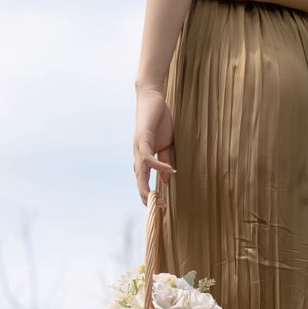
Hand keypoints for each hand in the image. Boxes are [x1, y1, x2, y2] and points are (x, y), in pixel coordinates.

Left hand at [133, 88, 175, 204]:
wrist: (152, 99)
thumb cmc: (159, 121)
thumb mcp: (166, 145)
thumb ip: (165, 162)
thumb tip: (166, 180)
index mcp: (143, 158)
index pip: (144, 182)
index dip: (150, 195)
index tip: (161, 206)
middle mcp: (138, 156)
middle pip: (139, 182)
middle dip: (147, 197)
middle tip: (158, 208)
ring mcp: (138, 148)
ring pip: (140, 173)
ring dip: (147, 188)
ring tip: (157, 199)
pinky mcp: (142, 140)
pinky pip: (148, 158)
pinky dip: (158, 166)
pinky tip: (169, 171)